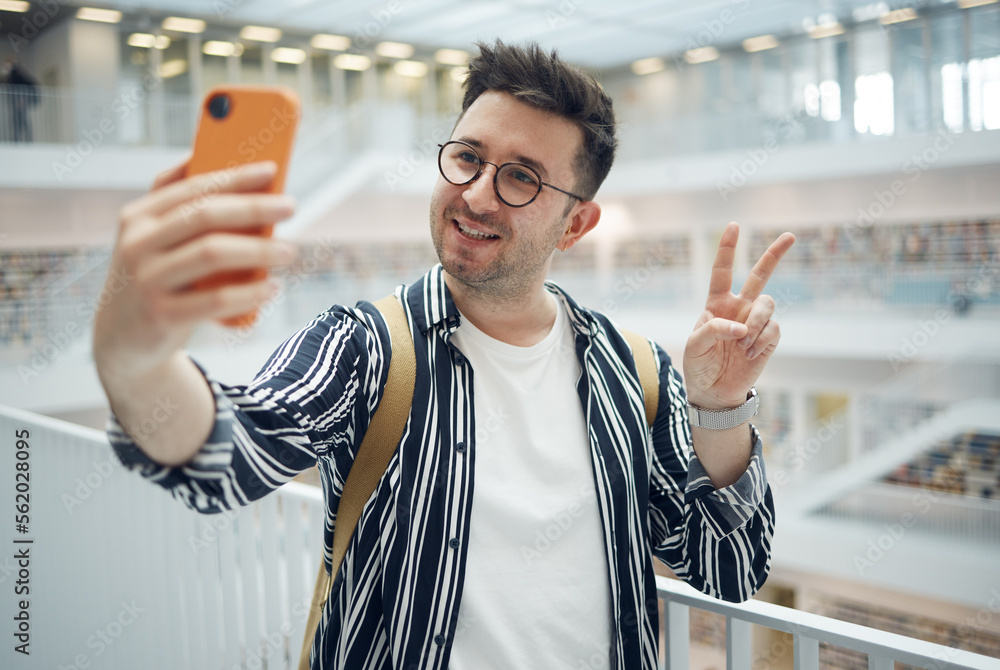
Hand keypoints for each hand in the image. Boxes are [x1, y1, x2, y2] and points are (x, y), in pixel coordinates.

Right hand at [92, 160, 297, 379]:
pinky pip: (215, 300)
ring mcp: (147, 280)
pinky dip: (249, 293)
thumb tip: (225, 165)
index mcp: (138, 217)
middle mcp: (137, 244)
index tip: (271, 170)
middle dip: (253, 208)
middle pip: (204, 216)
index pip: (192, 188)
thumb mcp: (153, 239)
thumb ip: (180, 205)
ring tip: (288, 251)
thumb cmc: (155, 277)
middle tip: (290, 207)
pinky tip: (271, 288)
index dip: (234, 177)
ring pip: (212, 254)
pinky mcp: (162, 315)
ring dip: (257, 250)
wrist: (122, 337)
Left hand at [683, 222, 794, 408]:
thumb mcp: (694, 345)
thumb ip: (713, 329)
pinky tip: (749, 354)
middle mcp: (739, 307)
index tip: (733, 226)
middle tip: (789, 236)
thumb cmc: (699, 365)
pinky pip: (773, 328)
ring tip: (741, 344)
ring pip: (767, 304)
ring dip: (755, 322)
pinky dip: (760, 340)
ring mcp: (756, 322)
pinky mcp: (769, 338)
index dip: (727, 249)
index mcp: (717, 303)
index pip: (722, 271)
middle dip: (774, 255)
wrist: (713, 392)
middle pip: (760, 275)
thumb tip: (740, 326)